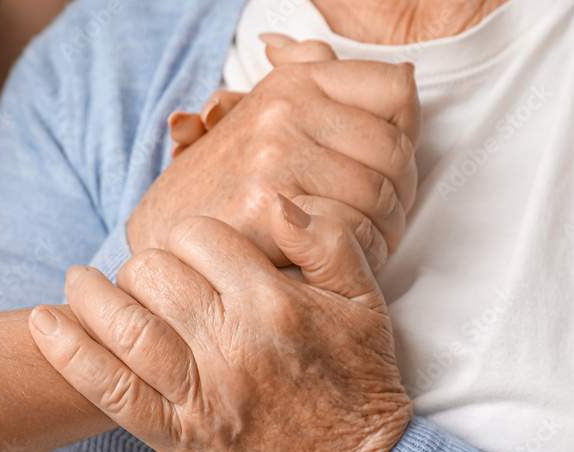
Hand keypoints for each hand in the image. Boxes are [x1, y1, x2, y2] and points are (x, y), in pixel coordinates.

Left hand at [31, 197, 412, 451]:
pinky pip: (112, 390)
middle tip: (150, 280)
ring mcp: (202, 393)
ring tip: (78, 284)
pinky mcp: (179, 435)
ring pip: (126, 323)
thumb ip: (326, 240)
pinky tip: (45, 323)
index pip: (199, 237)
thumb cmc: (359, 383)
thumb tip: (272, 199)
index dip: (189, 236)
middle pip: (154, 274)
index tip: (192, 252)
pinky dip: (71, 354)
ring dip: (90, 296)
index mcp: (275, 302)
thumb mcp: (365, 303)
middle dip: (145, 267)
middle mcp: (233, 343)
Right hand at [130, 43, 419, 268]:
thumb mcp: (260, 115)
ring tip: (368, 247)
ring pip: (379, 196)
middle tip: (388, 222)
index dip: (408, 135)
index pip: (397, 90)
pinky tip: (343, 261)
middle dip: (403, 197)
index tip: (392, 168)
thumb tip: (386, 68)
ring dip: (385, 233)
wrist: (165, 237)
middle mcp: (286, 110)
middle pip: (395, 152)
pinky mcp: (267, 206)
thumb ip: (311, 80)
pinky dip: (358, 255)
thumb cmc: (221, 185)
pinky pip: (349, 229)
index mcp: (294, 83)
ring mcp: (276, 156)